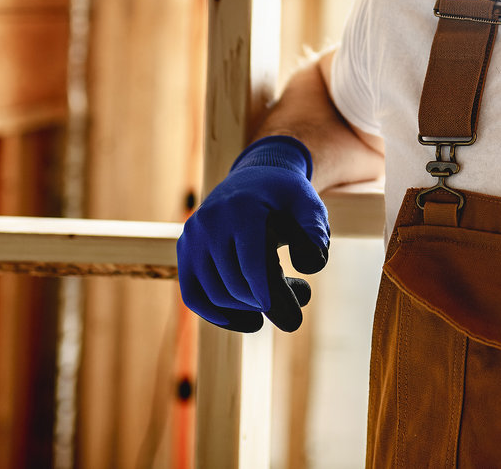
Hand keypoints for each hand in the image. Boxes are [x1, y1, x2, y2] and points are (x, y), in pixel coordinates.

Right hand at [177, 135, 330, 332]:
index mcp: (242, 209)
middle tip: (294, 310)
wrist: (254, 176)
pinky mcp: (184, 249)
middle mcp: (210, 222)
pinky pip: (192, 293)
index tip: (289, 317)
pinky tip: (246, 322)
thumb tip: (310, 264)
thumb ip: (316, 229)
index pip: (251, 263)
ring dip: (244, 311)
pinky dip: (215, 315)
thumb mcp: (309, 203)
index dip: (268, 294)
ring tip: (275, 309)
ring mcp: (192, 236)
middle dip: (264, 305)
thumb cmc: (285, 195)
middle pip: (232, 284)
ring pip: (212, 293)